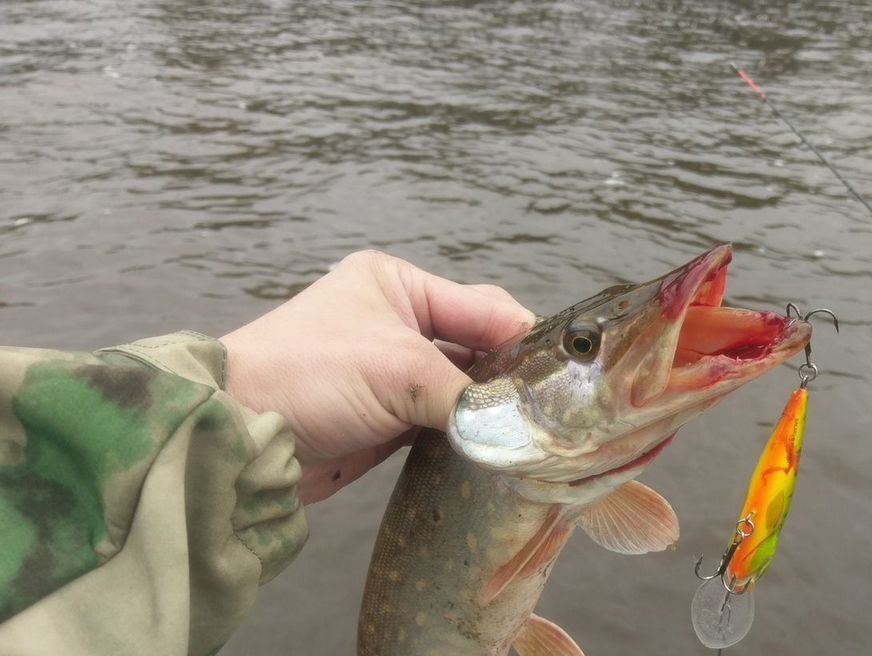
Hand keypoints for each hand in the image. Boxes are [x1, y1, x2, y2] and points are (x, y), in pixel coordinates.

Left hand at [220, 251, 534, 502]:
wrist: (239, 436)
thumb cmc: (310, 375)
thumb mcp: (396, 369)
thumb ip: (466, 393)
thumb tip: (522, 425)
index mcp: (400, 285)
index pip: (484, 306)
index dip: (524, 338)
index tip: (564, 374)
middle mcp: (401, 322)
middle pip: (479, 345)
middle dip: (511, 375)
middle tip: (555, 407)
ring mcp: (395, 373)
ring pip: (466, 387)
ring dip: (492, 407)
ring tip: (536, 430)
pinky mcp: (391, 419)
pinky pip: (446, 421)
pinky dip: (470, 433)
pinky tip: (500, 447)